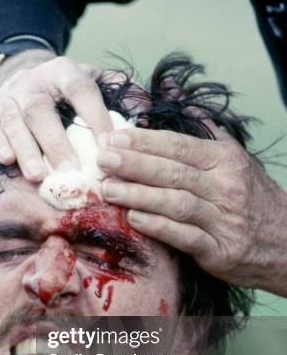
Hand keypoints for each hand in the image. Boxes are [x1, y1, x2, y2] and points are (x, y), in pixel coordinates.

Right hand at [0, 50, 111, 180]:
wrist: (18, 81)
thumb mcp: (92, 81)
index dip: (94, 117)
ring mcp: (7, 99)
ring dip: (26, 150)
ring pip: (13, 122)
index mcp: (63, 72)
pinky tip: (7, 161)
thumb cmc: (65, 93)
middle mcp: (32, 83)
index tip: (108, 147)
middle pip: (40, 109)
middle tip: (71, 170)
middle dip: (55, 142)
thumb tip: (146, 110)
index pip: (81, 89)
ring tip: (39, 176)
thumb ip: (121, 92)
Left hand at [97, 125, 286, 295]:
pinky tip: (133, 218)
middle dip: (134, 164)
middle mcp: (226, 187)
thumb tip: (183, 104)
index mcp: (226, 161)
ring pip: (176, 203)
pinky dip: (158, 227)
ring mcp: (224, 220)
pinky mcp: (220, 251)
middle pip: (173, 172)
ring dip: (138, 195)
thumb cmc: (252, 199)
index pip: (179, 146)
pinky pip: (185, 236)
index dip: (145, 141)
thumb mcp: (237, 160)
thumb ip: (208, 134)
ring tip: (107, 189)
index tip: (114, 138)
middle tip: (102, 160)